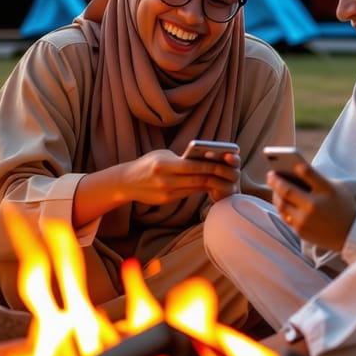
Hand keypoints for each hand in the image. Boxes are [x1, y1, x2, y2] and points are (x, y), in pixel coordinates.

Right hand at [124, 149, 239, 203]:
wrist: (127, 182)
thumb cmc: (148, 163)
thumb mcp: (162, 155)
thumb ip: (180, 159)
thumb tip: (204, 159)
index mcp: (163, 165)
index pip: (193, 167)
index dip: (210, 165)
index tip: (224, 162)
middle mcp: (165, 181)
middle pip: (197, 180)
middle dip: (215, 176)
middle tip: (229, 173)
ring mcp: (166, 193)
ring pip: (195, 188)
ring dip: (210, 184)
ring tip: (222, 178)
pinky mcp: (167, 200)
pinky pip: (188, 194)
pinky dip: (199, 189)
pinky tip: (209, 184)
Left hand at [267, 160, 355, 251]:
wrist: (353, 235)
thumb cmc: (343, 207)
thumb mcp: (337, 187)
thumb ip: (318, 179)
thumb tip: (294, 171)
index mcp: (327, 191)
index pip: (308, 172)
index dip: (296, 165)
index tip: (286, 162)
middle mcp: (314, 206)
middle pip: (287, 190)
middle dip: (275, 181)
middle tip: (270, 175)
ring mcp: (306, 220)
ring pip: (281, 204)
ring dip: (275, 194)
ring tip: (273, 187)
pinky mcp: (301, 231)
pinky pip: (285, 216)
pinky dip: (281, 207)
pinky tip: (280, 200)